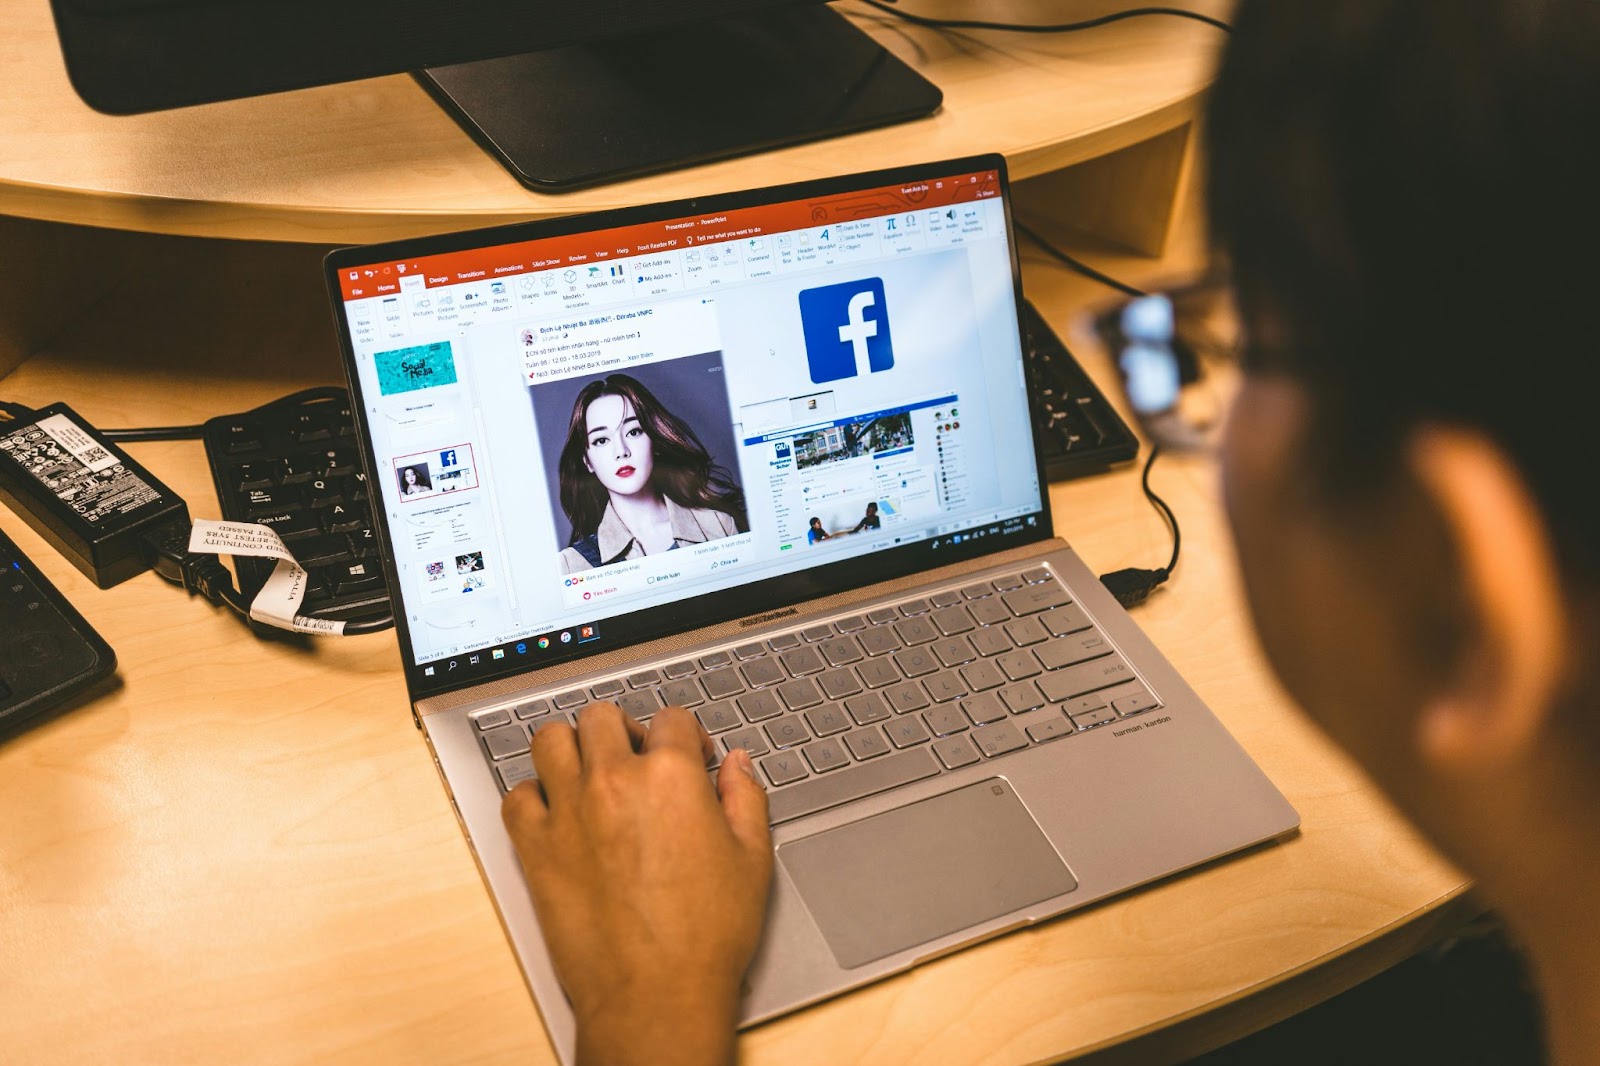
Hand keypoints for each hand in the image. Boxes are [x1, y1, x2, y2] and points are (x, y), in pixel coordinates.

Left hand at [502, 702, 772, 1065]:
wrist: (654, 995)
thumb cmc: (704, 937)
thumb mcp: (752, 859)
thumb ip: (745, 799)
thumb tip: (738, 766)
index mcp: (670, 777)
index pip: (672, 719)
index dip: (687, 734)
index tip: (690, 755)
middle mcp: (613, 783)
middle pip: (603, 717)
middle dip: (625, 729)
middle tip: (638, 756)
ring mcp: (568, 813)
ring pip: (550, 740)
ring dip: (572, 746)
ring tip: (590, 769)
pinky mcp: (535, 849)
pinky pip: (517, 796)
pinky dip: (533, 795)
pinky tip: (557, 811)